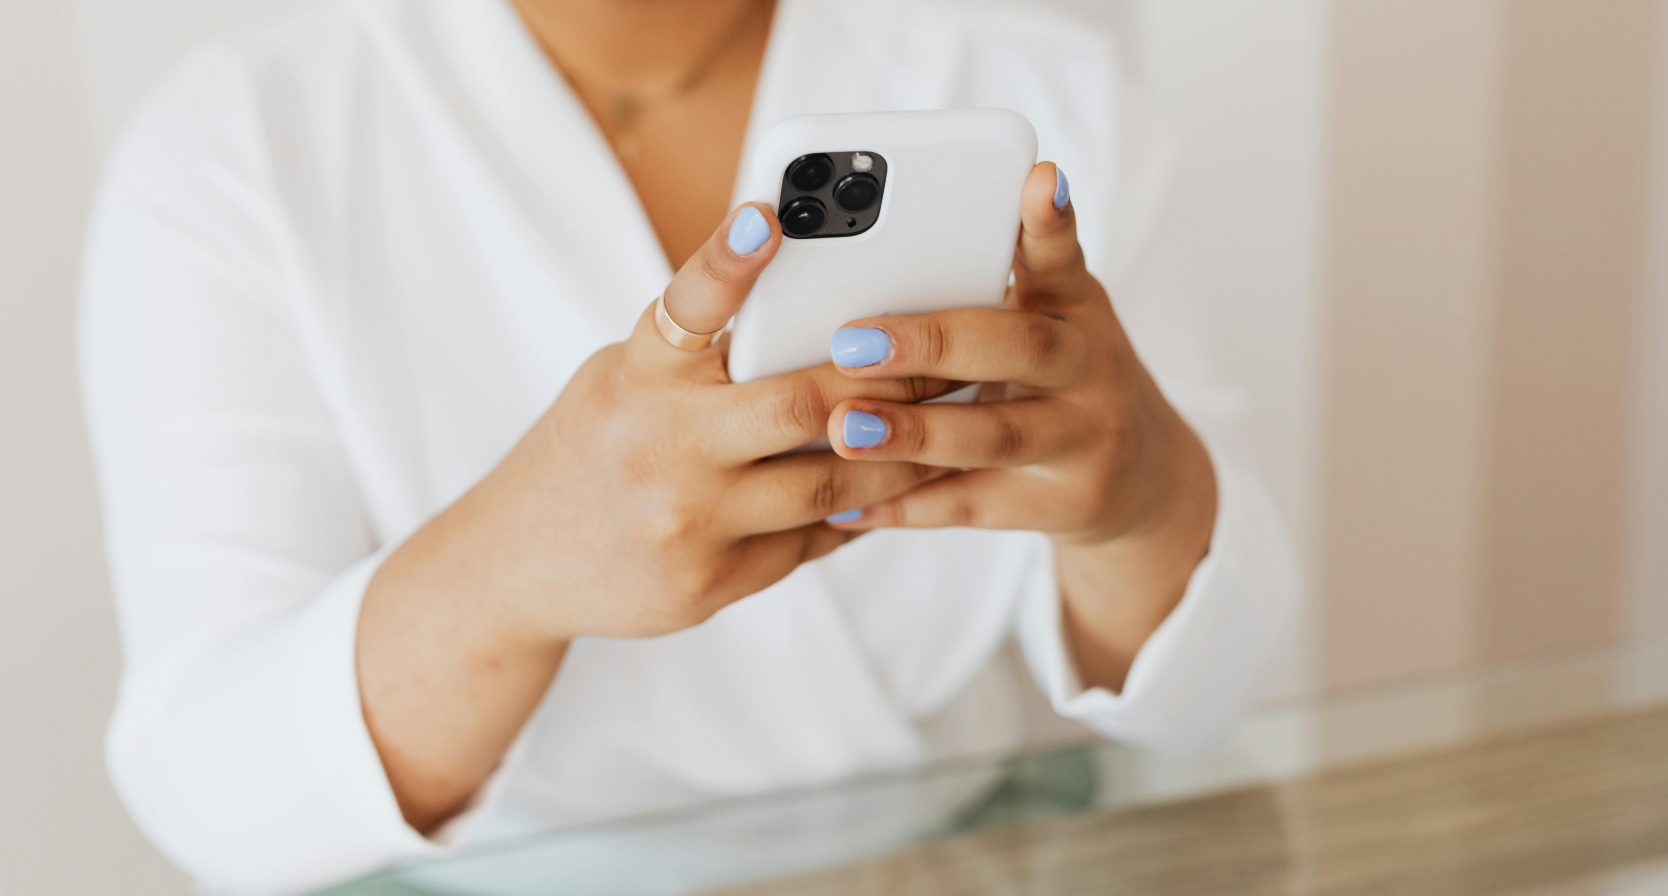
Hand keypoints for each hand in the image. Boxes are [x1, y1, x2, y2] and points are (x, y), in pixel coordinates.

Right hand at [388, 203, 949, 645]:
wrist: (517, 565)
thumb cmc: (589, 448)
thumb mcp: (622, 380)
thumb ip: (699, 356)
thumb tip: (813, 317)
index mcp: (637, 377)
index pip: (685, 306)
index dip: (726, 259)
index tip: (768, 214)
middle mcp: (662, 446)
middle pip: (801, 404)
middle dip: (888, 380)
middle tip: (948, 356)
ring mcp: (689, 522)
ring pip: (830, 484)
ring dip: (899, 455)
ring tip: (947, 427)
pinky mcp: (711, 583)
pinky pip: (811, 540)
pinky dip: (858, 511)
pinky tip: (895, 488)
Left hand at [821, 163, 1216, 554]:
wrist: (1142, 480)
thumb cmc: (1059, 378)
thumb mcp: (1047, 320)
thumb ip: (983, 289)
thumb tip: (857, 264)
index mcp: (1075, 307)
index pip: (1061, 256)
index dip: (1050, 222)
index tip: (1038, 178)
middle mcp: (1089, 367)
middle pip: (1018, 347)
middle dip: (932, 343)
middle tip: (851, 342)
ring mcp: (1083, 440)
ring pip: (994, 435)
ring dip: (914, 433)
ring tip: (844, 428)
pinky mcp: (1063, 504)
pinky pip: (974, 505)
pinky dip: (907, 505)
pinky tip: (847, 505)